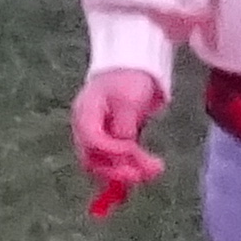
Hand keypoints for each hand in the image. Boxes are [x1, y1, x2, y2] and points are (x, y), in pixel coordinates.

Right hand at [74, 70, 167, 218]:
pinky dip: (129, 167)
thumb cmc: (128, 78)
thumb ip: (124, 126)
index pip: (93, 141)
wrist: (131, 68)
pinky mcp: (108, 142)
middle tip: (145, 173)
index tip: (134, 150)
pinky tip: (148, 169)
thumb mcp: (129, 99)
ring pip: (104, 165)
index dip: (113, 151)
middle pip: (94, 160)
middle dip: (119, 170)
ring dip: (128, 172)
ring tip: (155, 170)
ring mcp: (95, 137)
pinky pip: (114, 162)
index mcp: (85, 114)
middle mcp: (85, 129)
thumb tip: (125, 150)